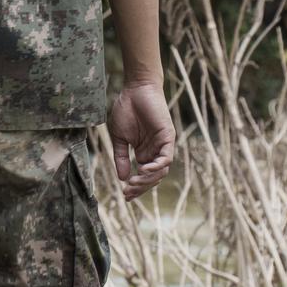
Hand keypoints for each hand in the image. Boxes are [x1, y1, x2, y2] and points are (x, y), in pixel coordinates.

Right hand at [108, 80, 175, 199]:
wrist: (134, 91)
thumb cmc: (126, 110)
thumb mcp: (119, 138)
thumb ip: (120, 158)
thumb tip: (123, 178)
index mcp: (143, 152)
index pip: (143, 176)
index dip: (136, 187)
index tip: (125, 195)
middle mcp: (155, 151)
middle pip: (153, 177)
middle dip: (141, 187)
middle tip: (128, 192)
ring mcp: (162, 145)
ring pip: (161, 171)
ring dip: (148, 180)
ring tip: (134, 182)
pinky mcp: (168, 138)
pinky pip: (166, 158)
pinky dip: (157, 166)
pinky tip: (143, 169)